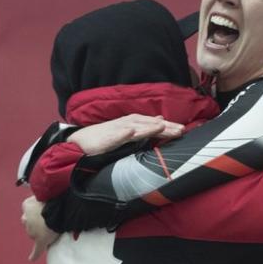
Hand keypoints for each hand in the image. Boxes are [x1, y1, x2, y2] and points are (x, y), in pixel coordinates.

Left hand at [21, 196, 59, 259]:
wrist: (58, 208)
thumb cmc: (55, 198)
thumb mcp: (48, 191)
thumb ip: (46, 195)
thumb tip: (50, 194)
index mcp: (27, 205)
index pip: (30, 209)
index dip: (39, 210)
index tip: (47, 208)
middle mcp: (27, 218)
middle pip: (30, 223)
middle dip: (38, 222)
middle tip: (50, 219)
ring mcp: (33, 231)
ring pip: (34, 234)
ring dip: (40, 233)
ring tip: (52, 228)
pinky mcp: (40, 240)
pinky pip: (36, 250)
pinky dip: (34, 254)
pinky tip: (31, 258)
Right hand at [69, 114, 183, 154]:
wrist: (80, 143)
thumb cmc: (104, 138)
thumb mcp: (127, 130)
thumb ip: (144, 126)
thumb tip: (161, 120)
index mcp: (132, 123)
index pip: (153, 123)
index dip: (167, 126)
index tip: (183, 130)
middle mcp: (126, 125)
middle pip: (147, 124)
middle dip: (164, 127)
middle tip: (181, 130)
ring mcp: (115, 131)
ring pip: (134, 128)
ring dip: (148, 127)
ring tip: (162, 127)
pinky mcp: (105, 140)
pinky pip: (114, 136)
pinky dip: (122, 133)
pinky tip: (130, 132)